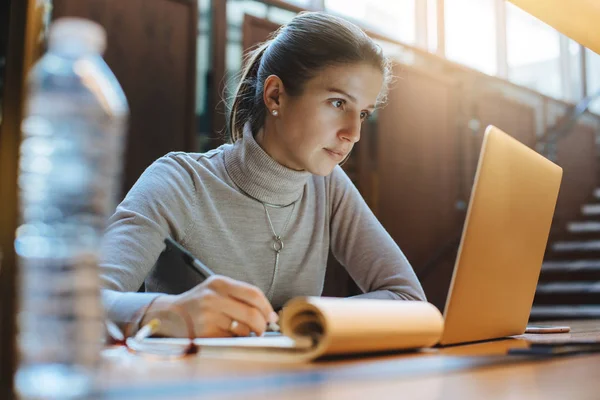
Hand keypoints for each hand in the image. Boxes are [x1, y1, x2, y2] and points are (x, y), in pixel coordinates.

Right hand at [141, 275, 278, 337]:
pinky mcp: (204, 334)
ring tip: (237, 330)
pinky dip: (233, 341)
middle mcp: (213, 298)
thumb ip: (241, 297)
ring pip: (242, 330)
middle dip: (262, 325)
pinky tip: (225, 336)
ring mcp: (207, 317)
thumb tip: (269, 315)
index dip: (267, 307)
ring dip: (246, 334)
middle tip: (262, 329)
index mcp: (219, 283)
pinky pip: (231, 340)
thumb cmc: (199, 303)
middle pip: (252, 314)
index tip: (271, 316)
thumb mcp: (216, 290)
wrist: (168, 315)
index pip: (253, 294)